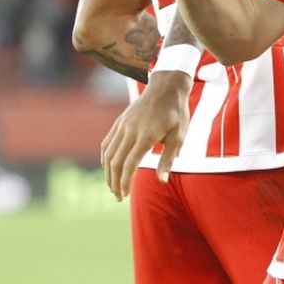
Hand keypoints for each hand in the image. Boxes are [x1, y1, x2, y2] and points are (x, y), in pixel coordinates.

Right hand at [100, 72, 190, 198]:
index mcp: (146, 135)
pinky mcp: (119, 122)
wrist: (167, 86)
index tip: (124, 195)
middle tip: (118, 197)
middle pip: (115, 161)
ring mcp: (123, 125)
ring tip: (112, 186)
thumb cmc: (176, 113)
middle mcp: (130, 130)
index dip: (124, 182)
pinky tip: (109, 168)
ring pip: (108, 153)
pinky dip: (105, 158)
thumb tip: (162, 180)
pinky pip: (107, 143)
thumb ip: (168, 159)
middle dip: (114, 182)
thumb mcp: (178, 136)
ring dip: (108, 172)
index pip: (129, 164)